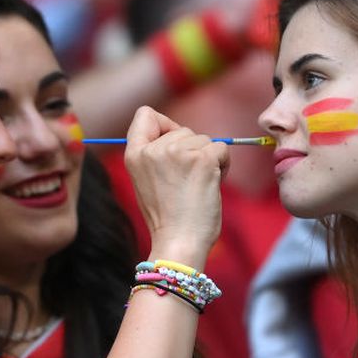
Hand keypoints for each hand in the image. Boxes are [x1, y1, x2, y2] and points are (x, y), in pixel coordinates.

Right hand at [124, 106, 227, 269]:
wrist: (179, 242)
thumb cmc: (168, 218)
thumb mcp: (147, 181)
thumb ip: (156, 156)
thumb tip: (182, 137)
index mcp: (134, 154)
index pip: (145, 114)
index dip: (165, 125)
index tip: (173, 147)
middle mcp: (154, 149)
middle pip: (182, 129)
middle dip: (192, 150)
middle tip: (187, 181)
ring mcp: (178, 152)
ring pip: (204, 139)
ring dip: (208, 159)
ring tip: (198, 185)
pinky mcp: (202, 159)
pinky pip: (221, 148)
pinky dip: (223, 165)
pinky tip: (212, 184)